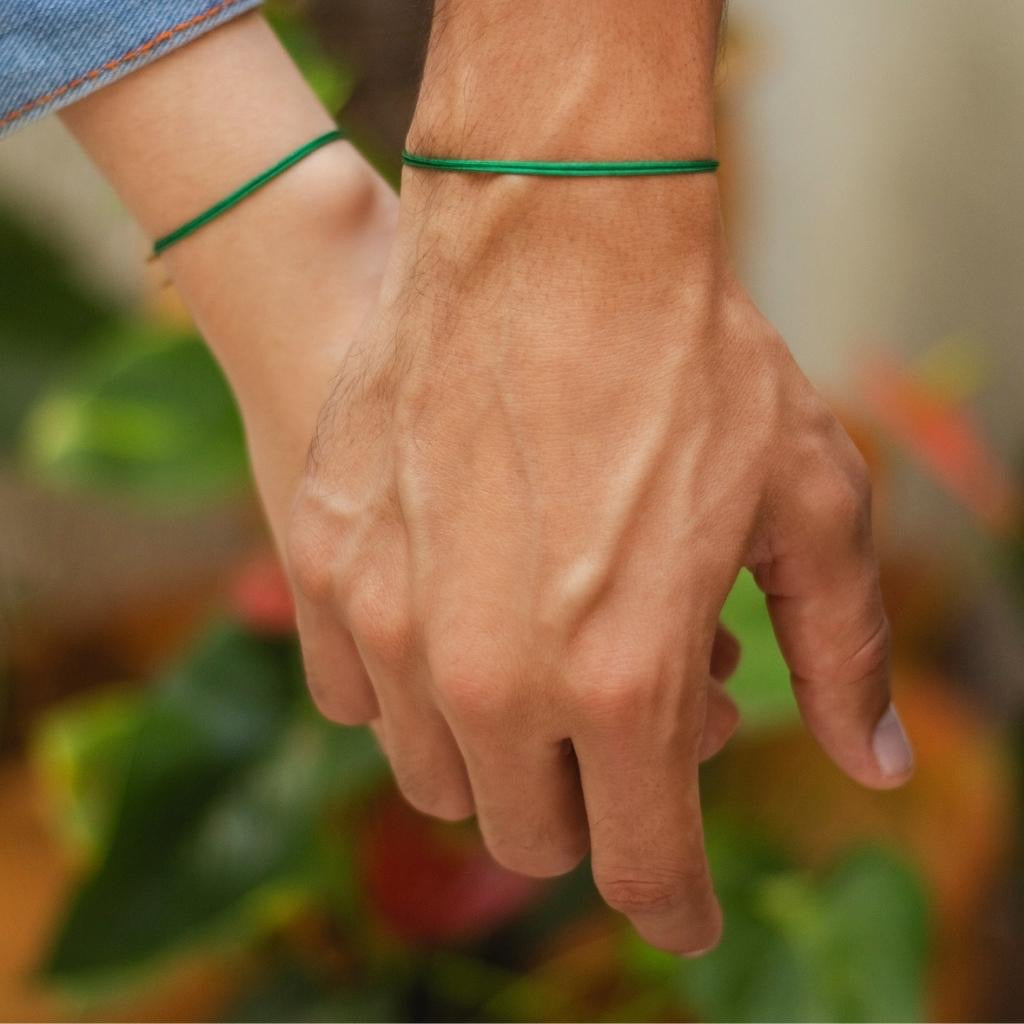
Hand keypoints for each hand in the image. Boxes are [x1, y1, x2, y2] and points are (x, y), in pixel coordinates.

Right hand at [287, 169, 912, 954]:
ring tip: (545, 671)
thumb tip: (879, 765)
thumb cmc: (692, 359)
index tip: (685, 915)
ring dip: (499, 756)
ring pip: (437, 775)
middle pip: (529, 834)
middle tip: (629, 744)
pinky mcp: (326, 563)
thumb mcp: (808, 501)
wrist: (551, 233)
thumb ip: (843, 654)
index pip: (643, 863)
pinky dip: (409, 696)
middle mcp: (492, 674)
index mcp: (625, 677)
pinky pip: (352, 696)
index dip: (674, 904)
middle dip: (591, 816)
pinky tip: (451, 630)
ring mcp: (389, 620)